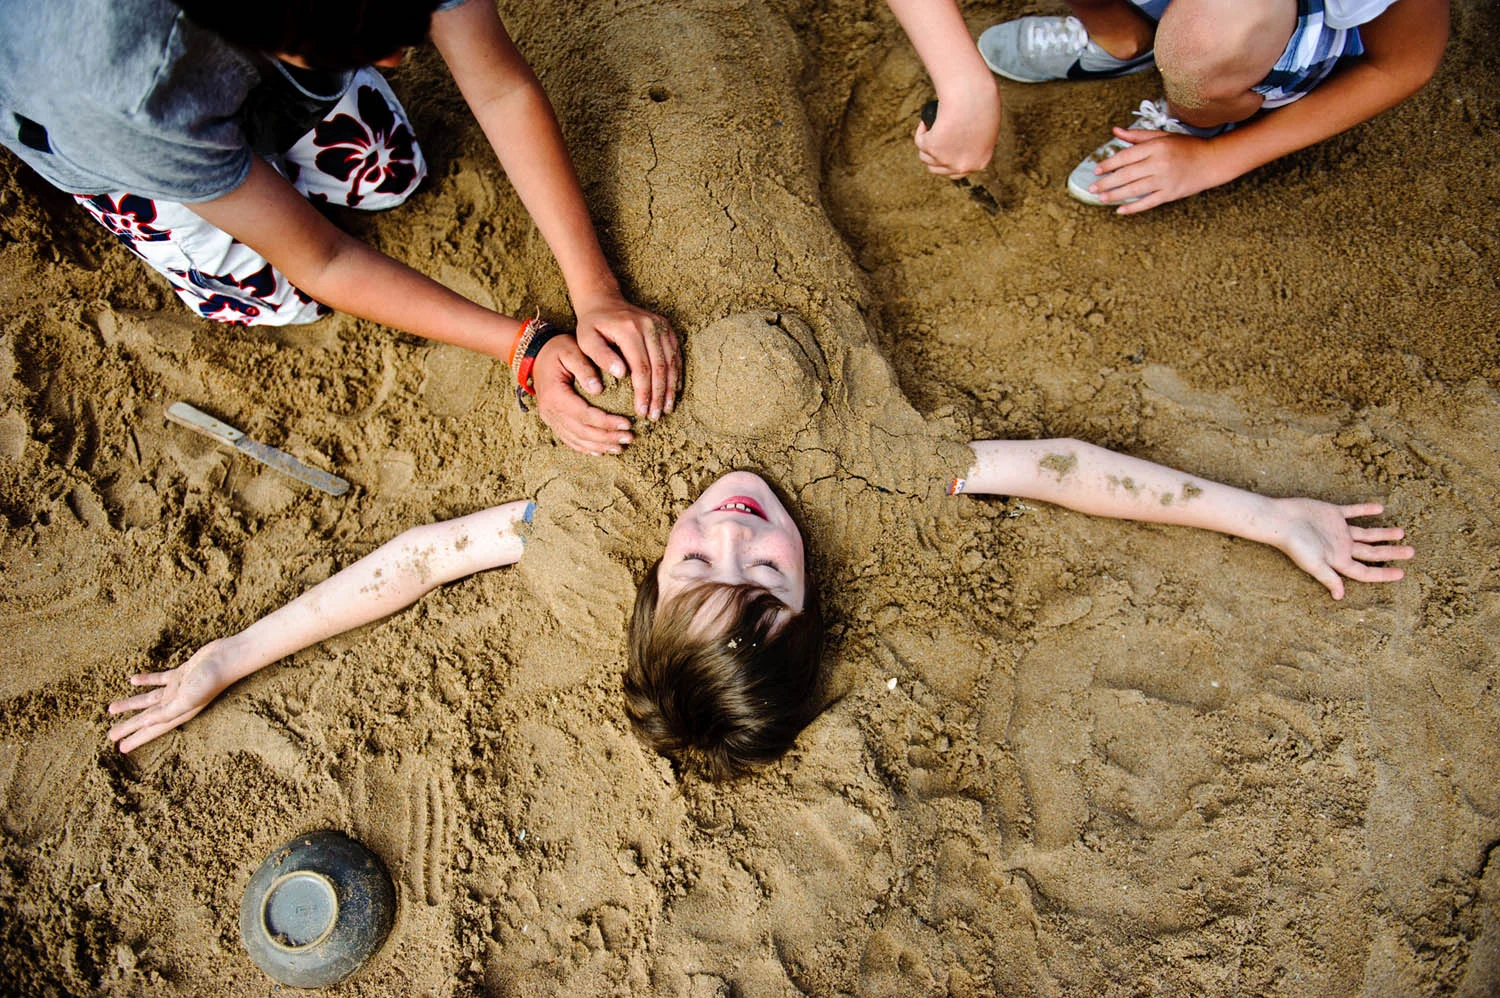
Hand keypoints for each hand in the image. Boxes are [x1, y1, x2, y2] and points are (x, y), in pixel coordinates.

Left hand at [107, 639, 238, 751]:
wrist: (227, 658)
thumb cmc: (211, 680)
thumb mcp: (187, 699)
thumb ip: (167, 712)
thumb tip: (144, 724)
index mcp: (179, 712)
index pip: (153, 729)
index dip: (137, 738)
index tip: (121, 748)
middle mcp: (177, 703)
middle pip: (147, 718)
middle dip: (129, 726)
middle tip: (111, 735)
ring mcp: (178, 688)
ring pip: (148, 700)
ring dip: (131, 704)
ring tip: (112, 709)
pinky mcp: (180, 674)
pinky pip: (159, 680)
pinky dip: (145, 681)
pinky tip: (133, 680)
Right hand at [533, 332, 635, 454]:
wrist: (536, 355)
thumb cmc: (557, 350)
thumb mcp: (570, 351)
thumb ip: (584, 368)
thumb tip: (597, 389)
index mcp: (555, 395)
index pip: (584, 415)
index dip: (607, 422)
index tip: (627, 423)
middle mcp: (550, 411)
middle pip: (582, 431)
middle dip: (607, 437)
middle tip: (629, 437)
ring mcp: (550, 418)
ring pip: (576, 439)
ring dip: (599, 446)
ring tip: (620, 448)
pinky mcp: (553, 421)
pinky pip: (569, 439)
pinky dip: (585, 448)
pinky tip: (601, 451)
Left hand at [573, 294, 679, 420]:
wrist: (604, 301)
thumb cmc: (592, 326)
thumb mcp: (586, 339)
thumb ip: (601, 356)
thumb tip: (621, 374)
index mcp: (630, 330)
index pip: (642, 367)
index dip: (644, 392)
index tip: (641, 412)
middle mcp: (650, 326)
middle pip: (660, 367)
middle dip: (659, 395)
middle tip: (655, 416)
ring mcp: (661, 326)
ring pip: (671, 362)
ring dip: (670, 388)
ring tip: (667, 409)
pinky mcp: (666, 328)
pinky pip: (675, 354)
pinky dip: (676, 374)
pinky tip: (673, 391)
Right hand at [915, 87, 1000, 176]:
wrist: (973, 93)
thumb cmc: (982, 103)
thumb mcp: (986, 127)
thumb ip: (976, 141)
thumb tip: (961, 143)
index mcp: (980, 162)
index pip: (957, 173)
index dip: (947, 161)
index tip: (944, 148)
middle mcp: (962, 166)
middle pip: (938, 170)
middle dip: (934, 156)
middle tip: (935, 138)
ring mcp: (946, 159)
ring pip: (926, 157)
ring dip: (926, 145)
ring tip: (932, 127)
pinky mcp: (932, 147)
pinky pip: (920, 142)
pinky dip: (921, 131)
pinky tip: (926, 122)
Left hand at [1087, 130, 1229, 213]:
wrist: (1212, 160)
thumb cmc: (1186, 146)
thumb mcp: (1163, 136)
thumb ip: (1138, 136)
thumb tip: (1116, 131)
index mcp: (1156, 147)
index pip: (1126, 156)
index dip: (1109, 164)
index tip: (1097, 170)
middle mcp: (1159, 163)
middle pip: (1126, 174)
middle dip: (1107, 182)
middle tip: (1092, 188)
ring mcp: (1165, 179)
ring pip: (1134, 189)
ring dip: (1115, 195)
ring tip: (1101, 198)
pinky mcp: (1170, 193)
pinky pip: (1148, 202)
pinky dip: (1134, 207)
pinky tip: (1121, 210)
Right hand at [1268, 499, 1414, 599]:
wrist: (1281, 520)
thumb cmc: (1295, 544)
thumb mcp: (1313, 564)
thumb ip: (1329, 577)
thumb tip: (1340, 596)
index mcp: (1338, 560)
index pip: (1365, 571)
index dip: (1383, 574)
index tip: (1402, 574)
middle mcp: (1341, 546)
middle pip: (1371, 553)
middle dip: (1391, 553)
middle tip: (1411, 552)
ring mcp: (1338, 530)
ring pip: (1367, 534)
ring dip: (1383, 534)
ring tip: (1401, 533)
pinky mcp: (1333, 513)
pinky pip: (1353, 512)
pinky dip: (1366, 510)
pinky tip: (1380, 508)